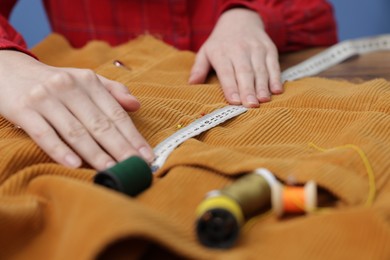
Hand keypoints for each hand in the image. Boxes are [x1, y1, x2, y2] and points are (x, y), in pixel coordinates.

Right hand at [0, 50, 153, 169]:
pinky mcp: (23, 109)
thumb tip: (137, 106)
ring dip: (95, 154)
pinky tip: (75, 165)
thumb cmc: (54, 82)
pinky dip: (59, 150)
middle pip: (100, 124)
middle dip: (120, 148)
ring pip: (75, 131)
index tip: (146, 155)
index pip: (115, 113)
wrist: (8, 70)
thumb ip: (112, 91)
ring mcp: (45, 98)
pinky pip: (44, 133)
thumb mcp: (83, 79)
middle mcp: (68, 87)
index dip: (133, 136)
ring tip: (112, 170)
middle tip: (135, 167)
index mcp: (88, 81)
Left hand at [189, 8, 282, 107]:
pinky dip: (276, 78)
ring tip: (263, 101)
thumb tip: (192, 83)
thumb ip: (199, 68)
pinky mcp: (269, 48)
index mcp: (222, 53)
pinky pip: (274, 65)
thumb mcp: (205, 51)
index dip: (231, 87)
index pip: (226, 72)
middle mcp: (239, 50)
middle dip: (248, 90)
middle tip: (251, 105)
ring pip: (260, 70)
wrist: (240, 19)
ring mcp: (256, 49)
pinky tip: (276, 91)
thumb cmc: (220, 43)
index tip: (235, 101)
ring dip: (263, 86)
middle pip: (245, 72)